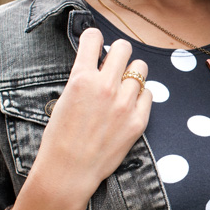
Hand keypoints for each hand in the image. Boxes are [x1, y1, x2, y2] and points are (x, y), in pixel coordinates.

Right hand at [10, 28, 152, 209]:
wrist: (69, 171)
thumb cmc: (60, 137)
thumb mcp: (64, 98)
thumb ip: (83, 77)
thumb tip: (99, 61)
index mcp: (81, 78)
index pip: (93, 38)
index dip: (94, 38)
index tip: (95, 42)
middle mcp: (105, 86)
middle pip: (123, 48)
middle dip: (118, 53)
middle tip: (114, 63)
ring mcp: (125, 104)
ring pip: (140, 69)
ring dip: (132, 74)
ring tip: (123, 86)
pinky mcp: (138, 121)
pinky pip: (149, 94)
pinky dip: (140, 96)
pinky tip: (129, 105)